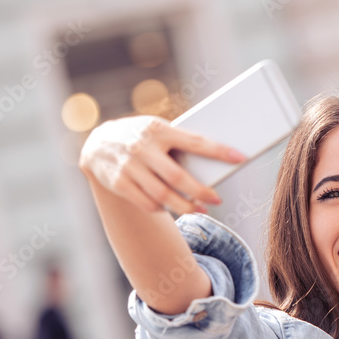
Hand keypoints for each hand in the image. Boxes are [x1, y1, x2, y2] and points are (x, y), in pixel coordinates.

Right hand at [78, 115, 242, 213]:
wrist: (98, 143)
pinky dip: (163, 208)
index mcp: (158, 129)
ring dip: (185, 206)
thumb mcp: (157, 130)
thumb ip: (179, 141)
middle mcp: (142, 147)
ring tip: (201, 209)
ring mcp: (128, 166)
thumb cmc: (141, 137)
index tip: (240, 157)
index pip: (194, 141)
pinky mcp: (118, 183)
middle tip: (217, 199)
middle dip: (200, 191)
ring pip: (163, 195)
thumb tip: (216, 158)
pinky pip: (147, 203)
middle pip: (178, 176)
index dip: (219, 151)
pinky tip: (172, 207)